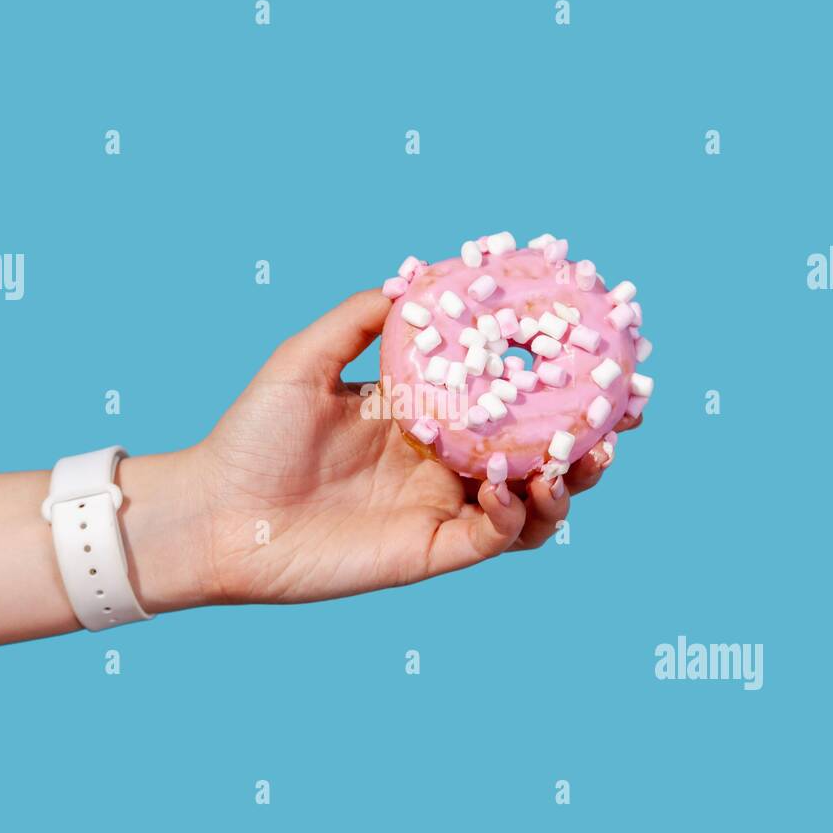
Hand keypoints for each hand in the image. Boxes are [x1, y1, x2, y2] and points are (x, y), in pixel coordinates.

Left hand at [170, 290, 640, 605]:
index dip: (550, 386)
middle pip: (533, 455)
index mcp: (424, 417)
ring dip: (564, 484)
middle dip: (582, 440)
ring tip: (580, 458)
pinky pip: (494, 539)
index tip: (593, 358)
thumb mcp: (304, 359)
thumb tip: (415, 279)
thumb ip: (361, 319)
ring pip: (529, 505)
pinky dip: (515, 515)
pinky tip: (511, 487)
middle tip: (616, 419)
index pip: (503, 401)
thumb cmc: (252, 434)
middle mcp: (441, 464)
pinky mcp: (430, 553)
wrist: (216, 513)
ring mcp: (440, 510)